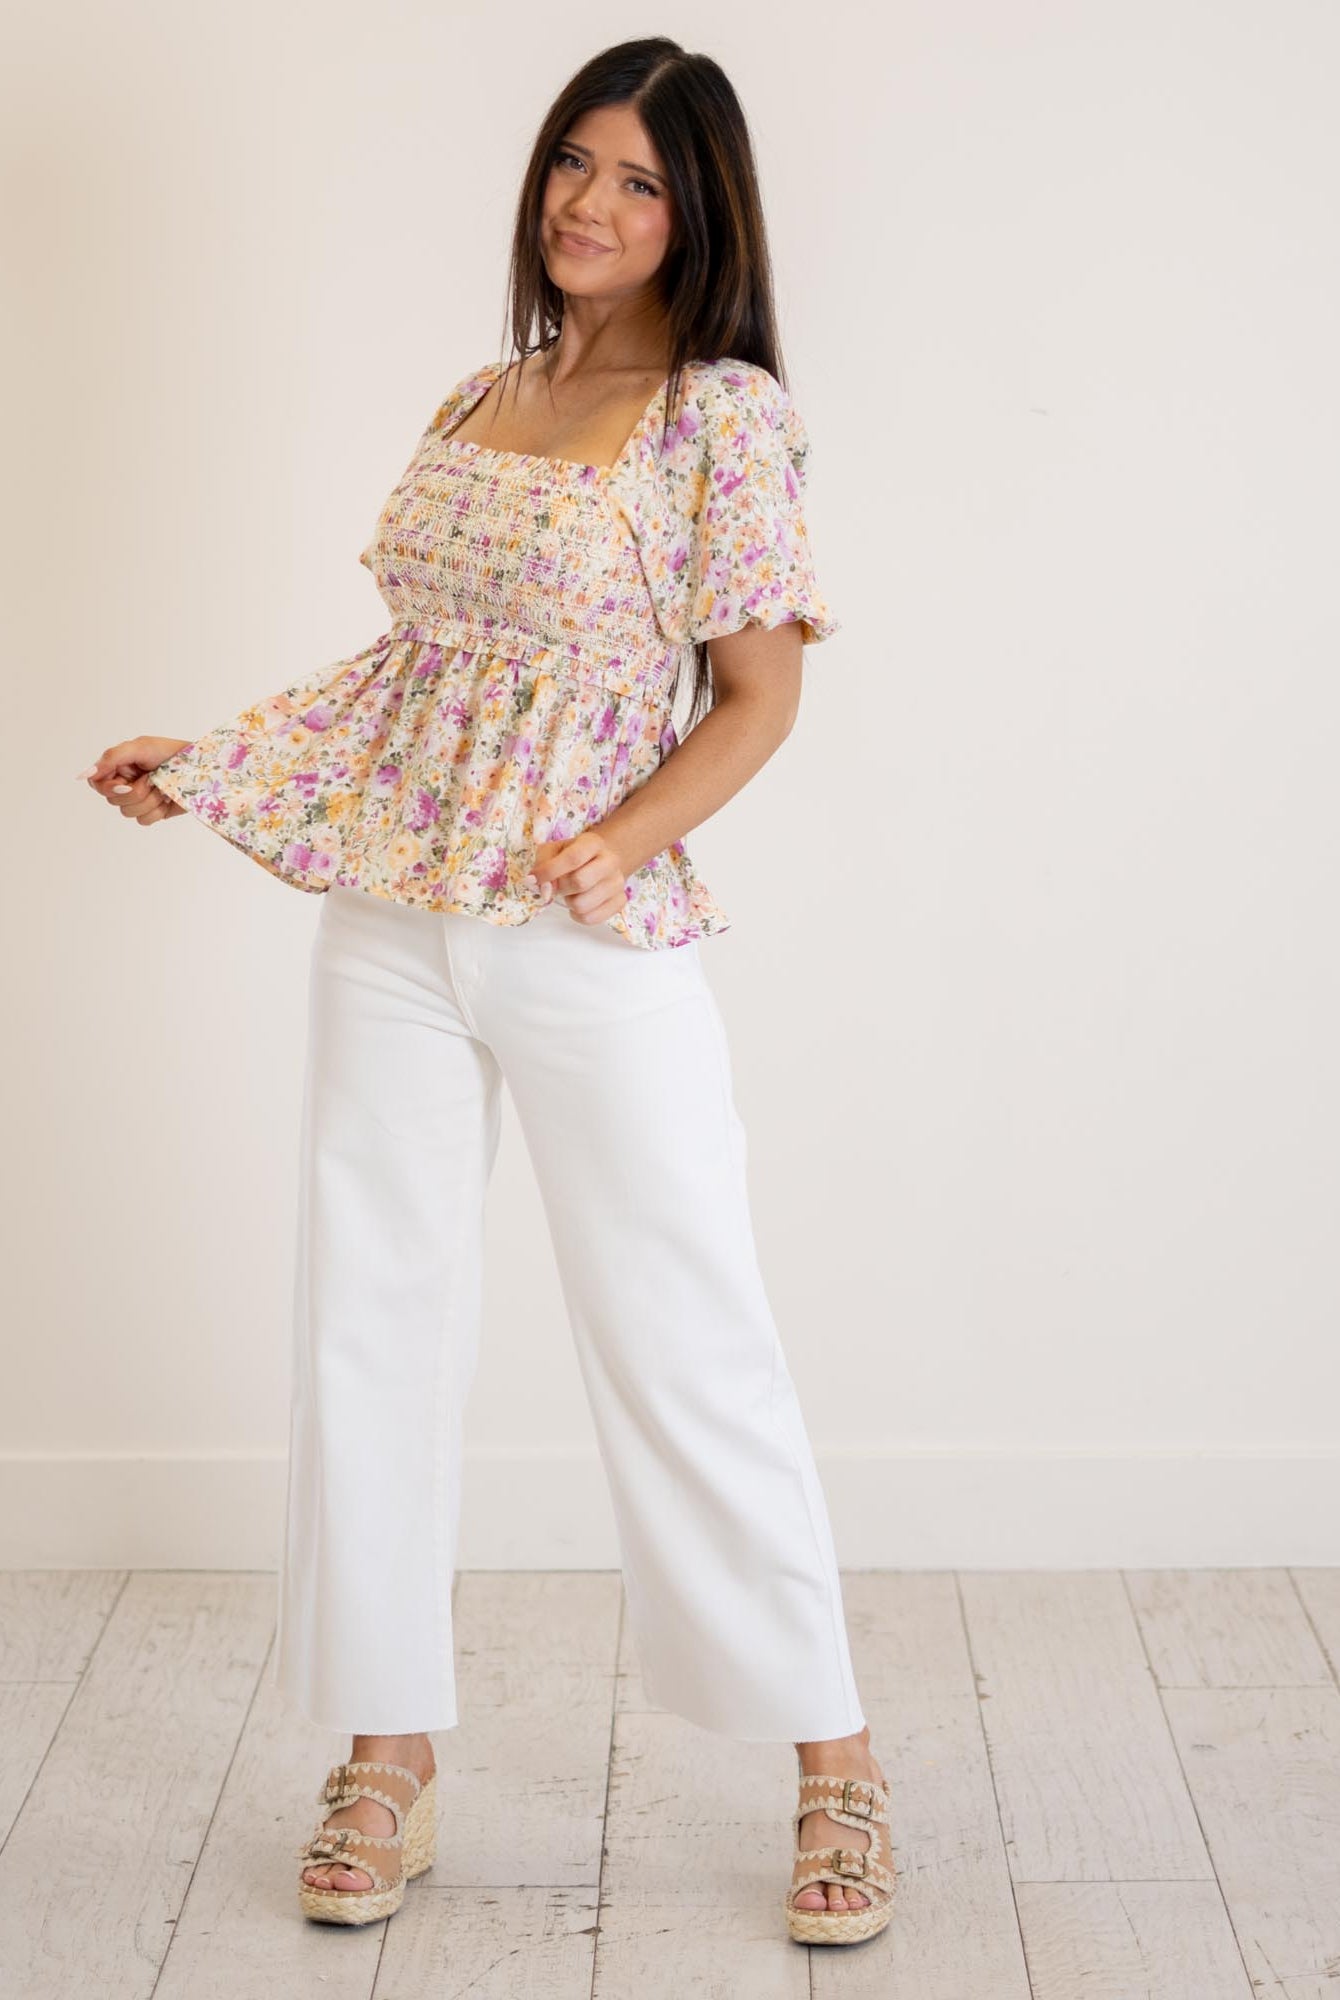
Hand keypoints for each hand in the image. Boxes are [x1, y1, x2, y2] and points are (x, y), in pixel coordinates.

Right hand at [77, 736, 192, 824]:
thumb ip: (111, 758)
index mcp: (118, 768)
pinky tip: (167, 798)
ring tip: (161, 786)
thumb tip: (84, 775)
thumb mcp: (139, 747)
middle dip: (135, 791)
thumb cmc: (171, 752)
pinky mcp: (153, 812)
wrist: (200, 768)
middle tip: (151, 778)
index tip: (124, 782)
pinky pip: (144, 820)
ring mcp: (139, 800)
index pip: (97, 784)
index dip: (108, 787)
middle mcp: (125, 784)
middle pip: (113, 800)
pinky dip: (157, 810)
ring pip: (128, 812)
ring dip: (149, 799)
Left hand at [526, 829, 633, 925]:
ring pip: (583, 905)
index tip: (534, 879)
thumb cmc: (572, 856)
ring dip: (569, 902)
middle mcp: (610, 861)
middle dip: (560, 888)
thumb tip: (542, 888)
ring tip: (570, 893)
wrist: (600, 861)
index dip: (550, 871)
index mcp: (593, 843)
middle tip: (558, 886)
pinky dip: (577, 915)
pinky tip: (578, 903)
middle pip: (580, 882)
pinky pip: (591, 918)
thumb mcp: (553, 850)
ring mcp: (617, 883)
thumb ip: (543, 864)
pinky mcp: (620, 901)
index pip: (573, 858)